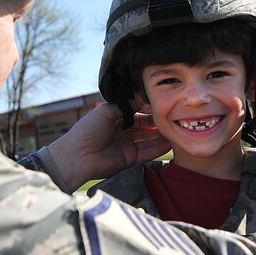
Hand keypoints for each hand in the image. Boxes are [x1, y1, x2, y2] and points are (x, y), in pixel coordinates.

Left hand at [46, 103, 171, 191]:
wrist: (78, 156)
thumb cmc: (88, 130)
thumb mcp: (107, 110)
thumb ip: (127, 103)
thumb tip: (145, 95)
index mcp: (115, 116)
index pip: (137, 110)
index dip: (149, 107)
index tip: (164, 102)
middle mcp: (122, 130)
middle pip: (145, 125)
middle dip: (158, 121)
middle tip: (175, 116)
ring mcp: (127, 145)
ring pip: (149, 139)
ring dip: (162, 135)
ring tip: (177, 128)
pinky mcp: (130, 159)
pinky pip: (147, 152)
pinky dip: (159, 148)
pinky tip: (171, 142)